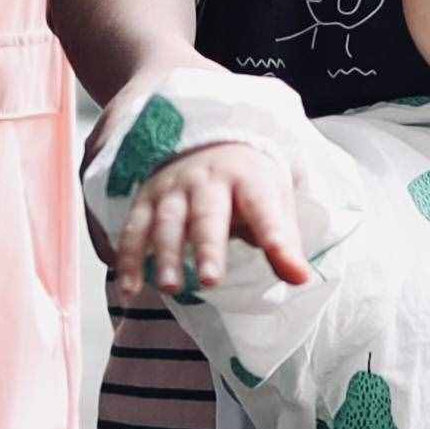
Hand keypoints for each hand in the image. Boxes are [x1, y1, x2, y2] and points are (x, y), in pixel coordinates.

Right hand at [106, 138, 318, 303]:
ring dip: (166, 255)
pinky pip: (134, 230)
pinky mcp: (145, 199)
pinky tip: (130, 289)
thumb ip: (283, 241)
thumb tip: (300, 280)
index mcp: (247, 178)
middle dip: (207, 247)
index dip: (274, 237)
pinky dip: (129, 260)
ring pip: (166, 222)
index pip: (263, 207)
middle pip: (207, 215)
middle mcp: (207, 179)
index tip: (286, 265)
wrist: (207, 139)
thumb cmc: (247, 182)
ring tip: (171, 288)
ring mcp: (172, 188)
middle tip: (210, 281)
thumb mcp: (274, 201)